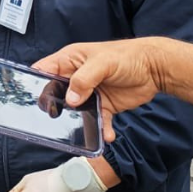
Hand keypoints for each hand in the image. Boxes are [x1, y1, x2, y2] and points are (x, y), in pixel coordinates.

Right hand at [32, 40, 165, 142]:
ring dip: (79, 122)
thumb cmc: (128, 56)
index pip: (45, 70)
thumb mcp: (103, 62)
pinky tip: (107, 135)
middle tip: (56, 119)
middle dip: (55, 107)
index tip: (37, 99)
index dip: (37, 83)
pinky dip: (100, 130)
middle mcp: (76, 77)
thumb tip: (70, 99)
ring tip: (83, 133)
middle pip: (57, 94)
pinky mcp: (103, 106)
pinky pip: (97, 120)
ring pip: (76, 111)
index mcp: (70, 60)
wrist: (155, 68)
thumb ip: (83, 79)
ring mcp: (89, 93)